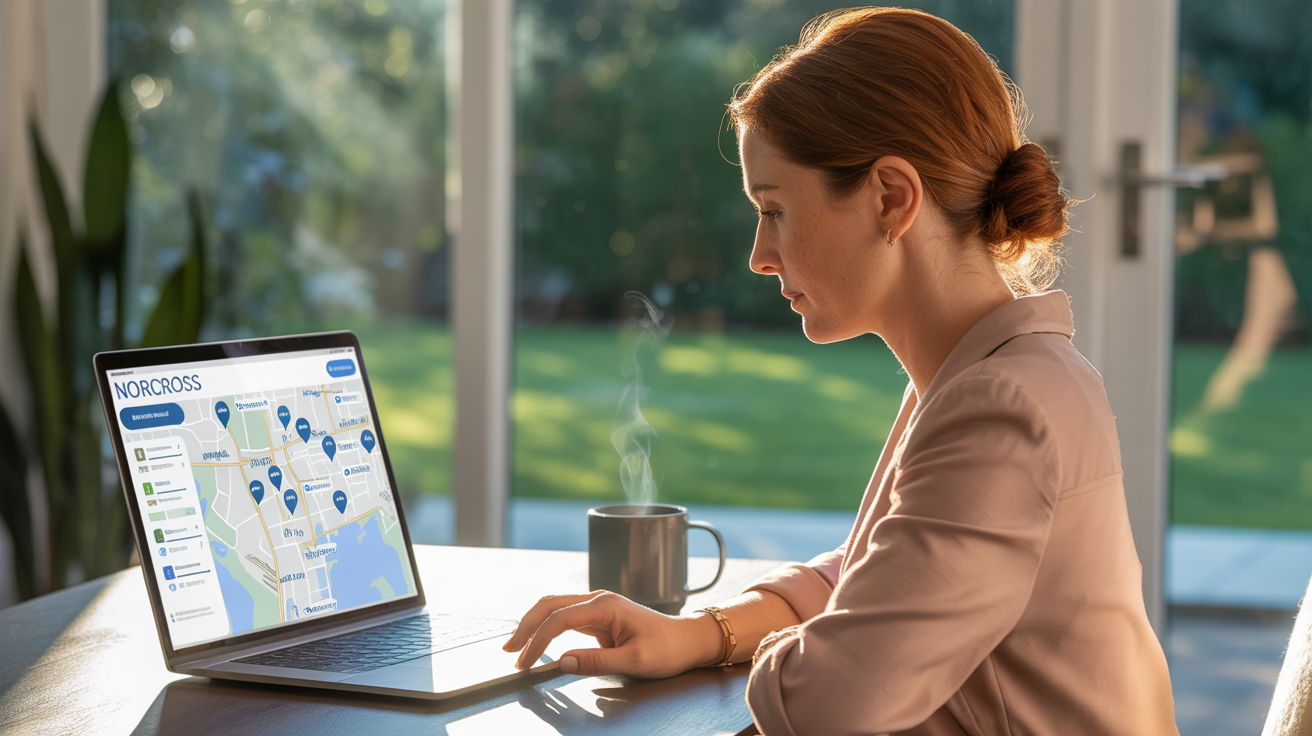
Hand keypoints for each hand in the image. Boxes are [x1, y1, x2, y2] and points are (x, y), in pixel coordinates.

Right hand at [503, 591, 723, 677]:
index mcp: (605, 606)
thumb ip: (596, 661)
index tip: (525, 662)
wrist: (687, 641)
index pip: (559, 619)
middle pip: (550, 605)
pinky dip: (547, 628)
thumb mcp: (633, 661)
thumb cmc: (667, 649)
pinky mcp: (599, 616)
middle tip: (509, 651)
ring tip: (517, 646)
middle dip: (526, 626)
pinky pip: (566, 618)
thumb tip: (562, 661)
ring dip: (533, 625)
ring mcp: (598, 606)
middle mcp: (598, 600)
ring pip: (555, 608)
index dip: (537, 640)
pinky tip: (538, 641)